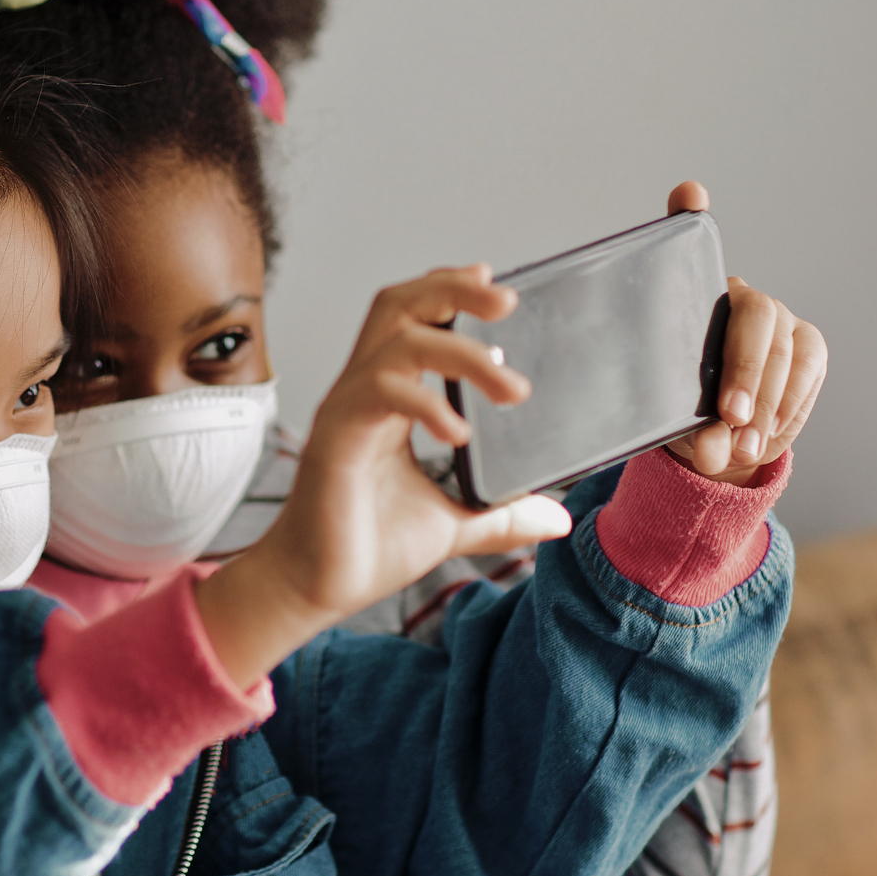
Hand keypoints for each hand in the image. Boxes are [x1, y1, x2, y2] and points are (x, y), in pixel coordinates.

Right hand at [194, 266, 573, 686]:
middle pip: (398, 306)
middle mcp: (363, 392)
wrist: (318, 588)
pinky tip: (458, 435)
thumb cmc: (368, 546)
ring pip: (398, 341)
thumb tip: (558, 516)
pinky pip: (380, 392)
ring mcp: (348, 410)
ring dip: (460, 351)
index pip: (411, 318)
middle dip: (453, 290)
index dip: (448, 290)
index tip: (497, 287)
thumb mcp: (455, 522)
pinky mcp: (338, 437)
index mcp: (387, 398)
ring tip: (510, 386)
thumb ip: (502, 513)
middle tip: (508, 302)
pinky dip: (426, 402)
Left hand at [660, 182, 827, 487]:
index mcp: (695, 299)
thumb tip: (714, 450)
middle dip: (746, 370)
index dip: (689, 214)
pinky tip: (768, 439)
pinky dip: (788, 410)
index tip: (689, 193)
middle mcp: (743, 297)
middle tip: (731, 417)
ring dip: (768, 404)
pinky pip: (808, 374)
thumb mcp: (664, 417)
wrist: (723, 436)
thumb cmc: (683, 414)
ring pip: (786, 351)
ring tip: (744, 447)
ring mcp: (782, 319)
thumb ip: (687, 429)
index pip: (691, 239)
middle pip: (755, 315)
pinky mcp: (812, 346)